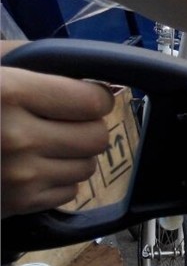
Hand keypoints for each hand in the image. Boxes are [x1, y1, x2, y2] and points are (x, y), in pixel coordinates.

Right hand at [1, 67, 114, 216]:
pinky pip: (70, 191)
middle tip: (64, 121)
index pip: (92, 101)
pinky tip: (33, 165)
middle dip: (88, 126)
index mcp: (9, 94)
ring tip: (44, 143)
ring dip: (75, 154)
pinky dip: (59, 179)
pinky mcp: (19, 204)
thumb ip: (39, 61)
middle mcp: (16, 137)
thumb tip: (99, 78)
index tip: (87, 97)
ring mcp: (19, 175)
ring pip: (88, 166)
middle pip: (96, 136)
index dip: (96, 98)